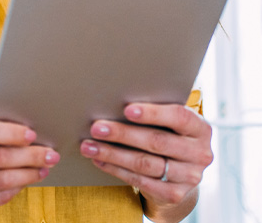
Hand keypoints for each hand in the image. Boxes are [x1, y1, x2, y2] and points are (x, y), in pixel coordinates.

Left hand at [80, 103, 212, 215]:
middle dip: (122, 134)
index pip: (179, 117)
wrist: (181, 172)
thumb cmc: (169, 133)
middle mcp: (200, 154)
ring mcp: (189, 177)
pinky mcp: (174, 194)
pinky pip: (141, 181)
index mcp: (200, 128)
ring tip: (90, 146)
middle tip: (96, 127)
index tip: (127, 109)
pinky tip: (100, 160)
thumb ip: (155, 110)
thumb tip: (116, 97)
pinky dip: (117, 170)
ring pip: (145, 163)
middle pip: (157, 142)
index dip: (153, 113)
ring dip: (113, 154)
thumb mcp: (171, 121)